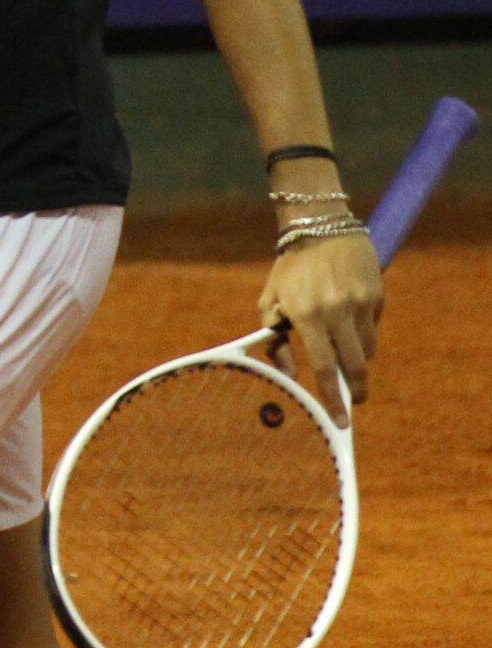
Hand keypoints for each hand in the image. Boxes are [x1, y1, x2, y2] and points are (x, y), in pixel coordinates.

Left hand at [259, 231, 383, 422]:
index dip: (330, 398)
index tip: (339, 421)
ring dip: (356, 356)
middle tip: (354, 400)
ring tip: (342, 343)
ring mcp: (359, 303)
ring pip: (366, 349)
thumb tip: (288, 374)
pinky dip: (362, 330)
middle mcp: (335, 311)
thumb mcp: (271, 301)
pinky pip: (372, 326)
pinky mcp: (376, 295)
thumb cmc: (289, 269)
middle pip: (353, 366)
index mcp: (305, 314)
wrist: (319, 226)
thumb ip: (274, 340)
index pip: (321, 367)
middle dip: (354, 390)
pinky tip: (349, 313)